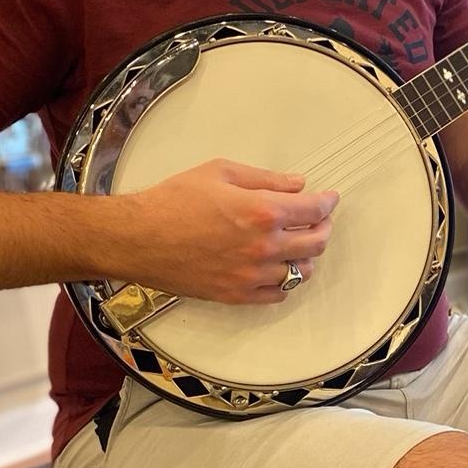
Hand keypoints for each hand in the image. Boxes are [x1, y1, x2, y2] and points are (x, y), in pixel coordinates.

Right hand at [121, 159, 338, 304]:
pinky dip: (285, 282)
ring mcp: (251, 275)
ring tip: (297, 244)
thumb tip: (297, 184)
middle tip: (318, 220)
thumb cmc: (173, 200)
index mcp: (262, 212)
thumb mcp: (220, 172)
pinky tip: (278, 269)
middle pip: (316, 243)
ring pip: (301, 272)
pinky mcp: (236, 295)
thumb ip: (265, 179)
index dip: (327, 202)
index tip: (329, 199)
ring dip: (305, 256)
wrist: (138, 238)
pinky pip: (277, 294)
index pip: (314, 210)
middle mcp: (264, 247)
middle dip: (323, 228)